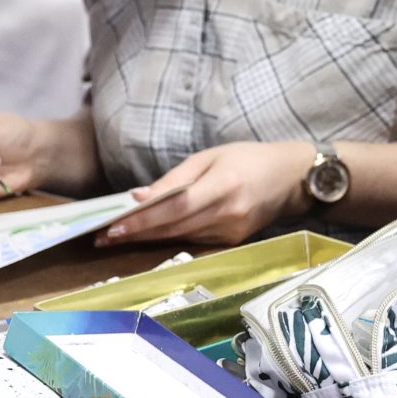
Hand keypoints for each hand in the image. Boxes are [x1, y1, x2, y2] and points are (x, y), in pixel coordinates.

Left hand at [105, 140, 314, 246]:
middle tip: (103, 237)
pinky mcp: (234, 241)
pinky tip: (151, 234)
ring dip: (148, 238)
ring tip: (119, 237)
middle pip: (173, 227)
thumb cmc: (250, 158)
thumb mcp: (211, 156)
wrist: (292, 178)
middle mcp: (229, 212)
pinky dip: (171, 236)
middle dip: (136, 233)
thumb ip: (176, 178)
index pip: (174, 208)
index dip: (142, 220)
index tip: (113, 227)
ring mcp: (232, 231)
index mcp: (223, 185)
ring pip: (181, 237)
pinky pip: (194, 239)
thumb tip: (140, 197)